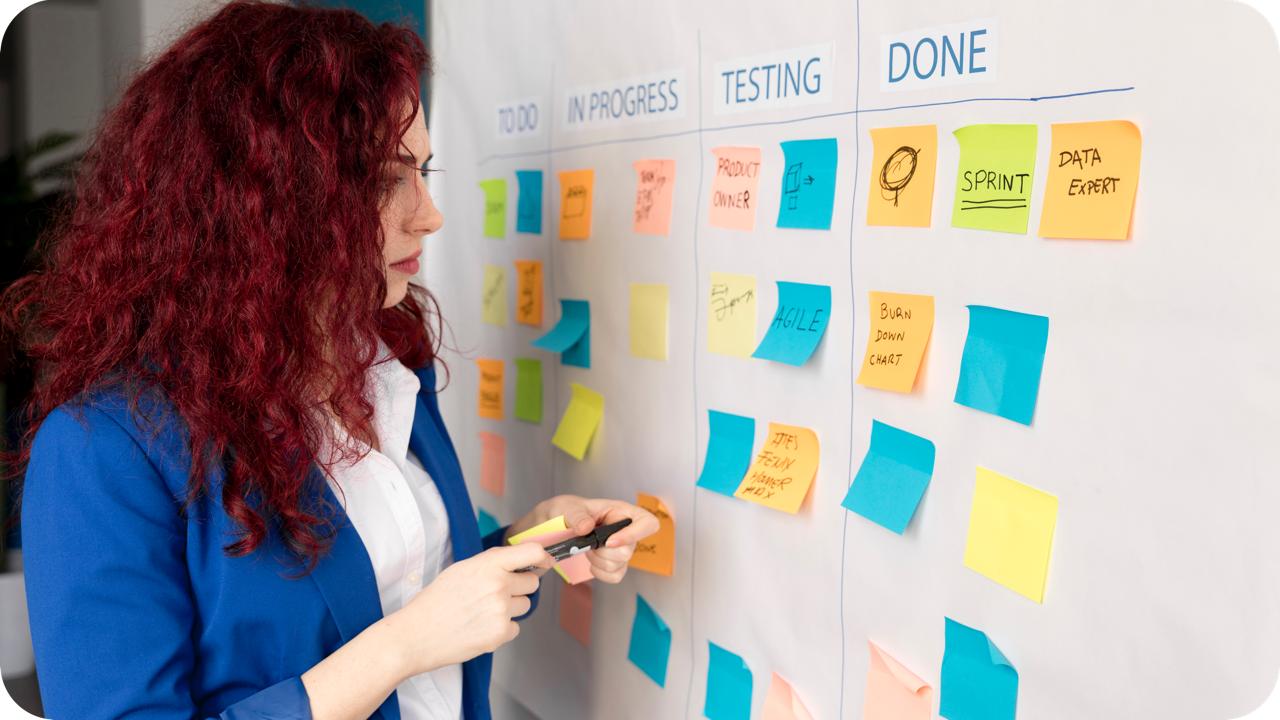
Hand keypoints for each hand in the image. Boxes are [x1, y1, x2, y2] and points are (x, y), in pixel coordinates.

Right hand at [384, 542, 551, 677]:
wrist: (416, 634)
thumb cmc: (435, 601)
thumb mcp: (461, 569)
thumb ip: (492, 563)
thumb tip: (519, 561)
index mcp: (488, 564)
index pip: (531, 552)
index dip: (542, 557)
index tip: (543, 563)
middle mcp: (498, 585)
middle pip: (532, 583)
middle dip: (519, 588)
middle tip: (495, 594)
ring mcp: (501, 611)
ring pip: (524, 606)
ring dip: (510, 609)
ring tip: (483, 612)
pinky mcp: (500, 634)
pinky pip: (516, 628)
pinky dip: (502, 629)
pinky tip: (481, 627)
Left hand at [508, 495, 659, 583]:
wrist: (549, 529)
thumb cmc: (561, 512)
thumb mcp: (564, 507)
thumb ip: (576, 515)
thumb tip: (587, 528)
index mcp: (619, 511)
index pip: (647, 522)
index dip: (635, 534)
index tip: (610, 541)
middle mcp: (625, 530)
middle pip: (630, 551)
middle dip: (604, 553)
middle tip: (587, 546)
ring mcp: (620, 549)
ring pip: (620, 565)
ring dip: (599, 562)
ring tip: (586, 551)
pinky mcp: (613, 564)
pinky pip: (615, 576)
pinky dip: (600, 574)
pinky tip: (589, 564)